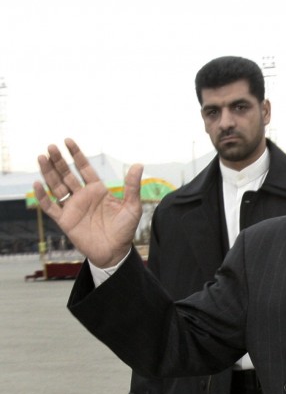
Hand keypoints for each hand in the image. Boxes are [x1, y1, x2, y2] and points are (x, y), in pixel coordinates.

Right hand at [33, 139, 141, 268]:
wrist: (116, 252)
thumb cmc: (125, 230)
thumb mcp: (132, 207)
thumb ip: (133, 186)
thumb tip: (138, 165)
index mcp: (97, 190)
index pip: (84, 168)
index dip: (76, 155)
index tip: (67, 140)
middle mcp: (83, 196)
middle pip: (67, 174)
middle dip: (59, 161)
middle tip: (51, 146)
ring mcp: (72, 207)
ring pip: (56, 186)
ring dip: (48, 172)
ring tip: (41, 157)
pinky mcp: (65, 220)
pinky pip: (50, 206)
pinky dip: (42, 196)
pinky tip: (38, 184)